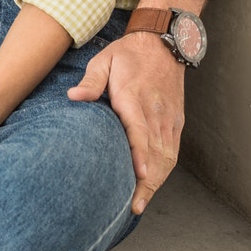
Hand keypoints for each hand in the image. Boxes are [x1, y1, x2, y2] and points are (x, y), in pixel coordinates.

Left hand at [69, 32, 184, 213]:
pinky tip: (152, 185)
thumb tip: (74, 97)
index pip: (140, 131)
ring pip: (167, 156)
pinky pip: (172, 151)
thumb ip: (91, 81)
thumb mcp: (104, 60)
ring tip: (140, 202)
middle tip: (135, 205)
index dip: (141, 155)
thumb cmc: (128, 54)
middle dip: (147, 181)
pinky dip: (164, 170)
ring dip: (156, 181)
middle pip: (156, 152)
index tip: (140, 175)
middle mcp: (156, 112)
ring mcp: (169, 119)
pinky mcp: (175, 122)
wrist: (162, 44)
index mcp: (135, 98)